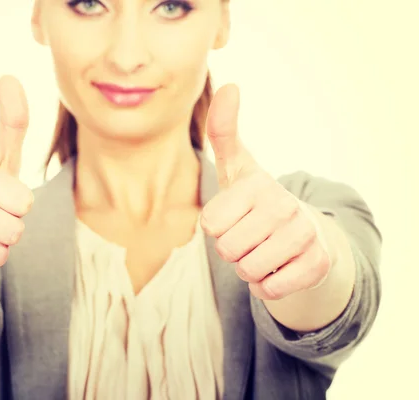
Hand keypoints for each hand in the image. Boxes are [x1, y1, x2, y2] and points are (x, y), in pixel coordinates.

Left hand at [200, 84, 331, 299]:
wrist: (306, 232)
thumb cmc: (257, 199)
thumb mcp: (238, 167)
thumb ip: (223, 131)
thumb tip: (230, 85)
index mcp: (257, 184)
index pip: (209, 224)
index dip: (216, 225)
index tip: (234, 214)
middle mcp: (283, 206)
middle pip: (226, 250)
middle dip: (232, 248)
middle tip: (250, 234)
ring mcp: (303, 236)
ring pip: (246, 271)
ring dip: (249, 267)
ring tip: (264, 248)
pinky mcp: (316, 265)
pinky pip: (268, 290)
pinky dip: (266, 285)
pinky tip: (278, 266)